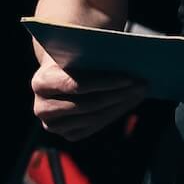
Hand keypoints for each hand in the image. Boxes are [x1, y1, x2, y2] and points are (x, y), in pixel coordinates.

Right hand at [31, 51, 147, 140]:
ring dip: (120, 104)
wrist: (59, 72)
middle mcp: (42, 108)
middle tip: (142, 85)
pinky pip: (95, 127)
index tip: (129, 77)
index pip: (76, 86)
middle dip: (118, 94)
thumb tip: (127, 55)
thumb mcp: (79, 49)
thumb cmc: (71, 56)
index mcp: (41, 82)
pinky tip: (128, 101)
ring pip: (94, 117)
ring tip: (140, 92)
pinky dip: (114, 113)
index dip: (105, 83)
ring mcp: (54, 125)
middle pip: (88, 104)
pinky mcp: (67, 134)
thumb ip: (94, 49)